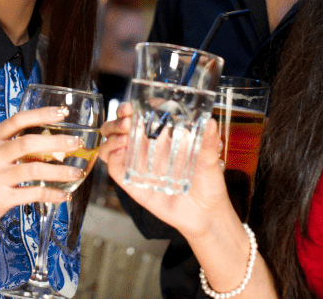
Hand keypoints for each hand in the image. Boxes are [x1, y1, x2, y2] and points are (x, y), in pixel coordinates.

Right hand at [0, 105, 86, 269]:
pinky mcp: (1, 198)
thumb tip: (47, 140)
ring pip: (34, 170)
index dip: (42, 114)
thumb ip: (11, 144)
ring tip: (76, 171)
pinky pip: (32, 194)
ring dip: (59, 171)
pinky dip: (52, 194)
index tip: (62, 113)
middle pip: (29, 143)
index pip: (18, 120)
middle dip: (57, 142)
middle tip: (76, 143)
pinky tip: (64, 194)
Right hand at [100, 102, 230, 240]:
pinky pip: (115, 169)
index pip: (138, 116)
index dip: (130, 108)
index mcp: (161, 136)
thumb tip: (211, 122)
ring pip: (111, 145)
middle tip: (126, 121)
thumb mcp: (210, 160)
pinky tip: (119, 153)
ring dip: (111, 137)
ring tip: (123, 137)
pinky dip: (112, 158)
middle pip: (118, 128)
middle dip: (117, 120)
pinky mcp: (133, 184)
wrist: (206, 215)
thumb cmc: (208, 183)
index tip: (132, 106)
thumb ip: (210, 142)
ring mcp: (137, 165)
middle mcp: (145, 148)